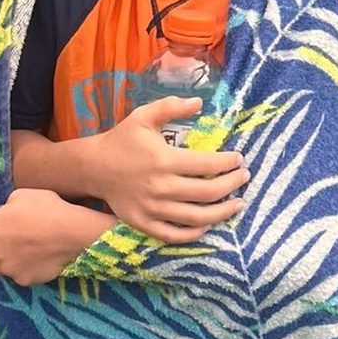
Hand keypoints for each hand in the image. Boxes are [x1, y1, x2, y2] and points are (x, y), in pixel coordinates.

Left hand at [0, 190, 102, 285]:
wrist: (72, 234)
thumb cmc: (47, 209)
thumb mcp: (22, 195)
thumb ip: (6, 206)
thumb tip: (4, 212)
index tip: (1, 219)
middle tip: (17, 234)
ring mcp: (6, 267)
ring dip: (5, 257)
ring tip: (24, 250)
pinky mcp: (22, 279)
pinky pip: (17, 274)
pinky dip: (23, 268)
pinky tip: (36, 260)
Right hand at [92, 98, 248, 241]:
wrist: (93, 167)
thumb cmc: (122, 140)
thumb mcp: (143, 116)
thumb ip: (171, 107)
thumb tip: (200, 103)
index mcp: (164, 160)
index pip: (208, 164)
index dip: (229, 163)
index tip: (239, 159)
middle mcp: (160, 187)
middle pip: (208, 192)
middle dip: (233, 185)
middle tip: (244, 178)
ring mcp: (152, 208)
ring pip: (196, 218)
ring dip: (222, 213)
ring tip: (237, 204)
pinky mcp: (143, 223)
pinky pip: (174, 235)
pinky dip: (194, 233)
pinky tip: (207, 225)